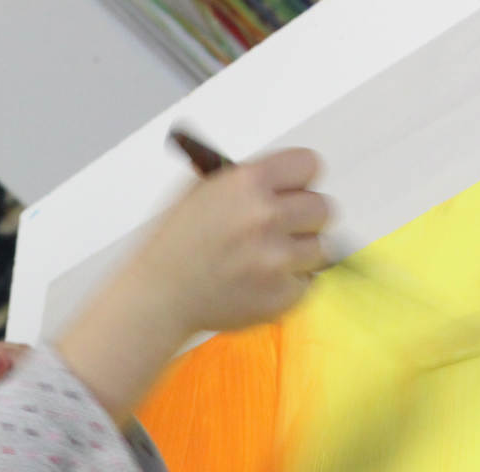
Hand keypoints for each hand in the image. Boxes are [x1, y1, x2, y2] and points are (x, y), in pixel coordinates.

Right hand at [55, 148, 329, 422]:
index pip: (308, 164)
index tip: (294, 190)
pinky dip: (287, 285)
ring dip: (297, 255)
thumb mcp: (199, 193)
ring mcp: (276, 259)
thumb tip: (287, 179)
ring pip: (319, 248)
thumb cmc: (174, 246)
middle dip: (303, 219)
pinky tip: (255, 284)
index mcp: (247, 183)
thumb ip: (247, 182)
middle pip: (322, 208)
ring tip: (262, 261)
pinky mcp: (282, 295)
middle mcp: (265, 217)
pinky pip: (307, 283)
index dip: (300, 179)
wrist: (157, 298)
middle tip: (282, 229)